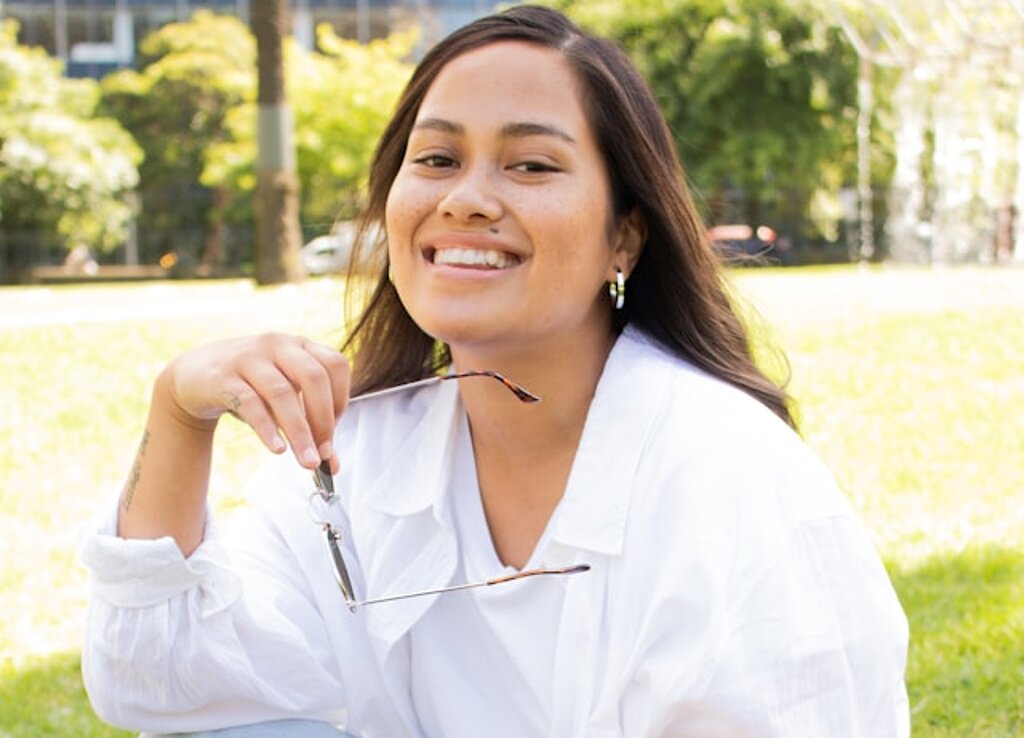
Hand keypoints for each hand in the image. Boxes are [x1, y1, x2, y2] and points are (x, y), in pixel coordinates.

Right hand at [159, 333, 349, 470]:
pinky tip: (278, 449)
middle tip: (324, 454)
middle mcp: (277, 345)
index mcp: (300, 345)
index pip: (335, 365)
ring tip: (308, 461)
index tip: (333, 432)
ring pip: (282, 393)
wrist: (193, 376)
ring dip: (299, 432)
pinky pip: (250, 403)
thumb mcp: (282, 400)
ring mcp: (249, 358)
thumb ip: (308, 426)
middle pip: (314, 377)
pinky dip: (268, 429)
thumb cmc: (249, 386)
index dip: (341, 399)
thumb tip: (332, 464)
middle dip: (324, 420)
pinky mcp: (222, 377)